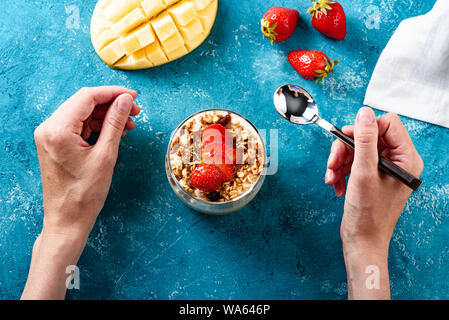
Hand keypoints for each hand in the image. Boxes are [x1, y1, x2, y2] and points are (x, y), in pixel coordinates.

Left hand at [35, 86, 139, 237]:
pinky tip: (114, 132)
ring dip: (105, 116)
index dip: (113, 93)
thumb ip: (115, 123)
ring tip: (129, 125)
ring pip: (82, 113)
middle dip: (111, 104)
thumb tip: (125, 100)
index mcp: (58, 129)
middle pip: (84, 103)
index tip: (134, 96)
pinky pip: (77, 126)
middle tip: (135, 111)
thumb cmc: (84, 194)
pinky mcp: (54, 144)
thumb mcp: (105, 156)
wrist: (67, 220)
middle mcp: (48, 128)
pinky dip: (96, 126)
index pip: (87, 97)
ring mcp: (49, 136)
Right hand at [325, 107, 422, 298]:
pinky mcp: (371, 177)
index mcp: (405, 159)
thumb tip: (364, 113)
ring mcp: (384, 170)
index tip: (346, 139)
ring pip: (357, 149)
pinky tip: (336, 184)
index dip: (364, 128)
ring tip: (331, 177)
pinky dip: (341, 171)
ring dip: (340, 161)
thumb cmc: (368, 214)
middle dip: (346, 149)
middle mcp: (397, 162)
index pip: (387, 124)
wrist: (362, 241)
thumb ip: (364, 140)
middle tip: (333, 162)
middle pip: (368, 136)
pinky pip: (353, 162)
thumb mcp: (363, 173)